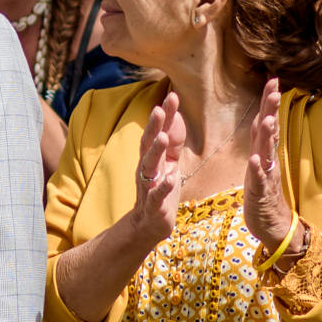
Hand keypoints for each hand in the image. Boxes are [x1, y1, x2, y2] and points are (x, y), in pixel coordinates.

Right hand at [129, 92, 188, 248]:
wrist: (149, 225)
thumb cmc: (161, 190)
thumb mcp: (170, 163)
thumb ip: (174, 142)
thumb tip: (175, 115)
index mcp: (152, 157)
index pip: (157, 132)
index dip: (165, 115)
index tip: (172, 96)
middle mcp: (146, 169)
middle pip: (148, 145)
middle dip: (154, 127)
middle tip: (159, 109)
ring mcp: (149, 187)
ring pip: (149, 166)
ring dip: (156, 151)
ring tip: (163, 137)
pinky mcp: (154, 206)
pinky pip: (157, 195)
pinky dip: (163, 186)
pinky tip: (170, 177)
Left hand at [241, 78, 300, 254]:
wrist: (272, 225)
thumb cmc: (263, 192)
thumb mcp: (260, 161)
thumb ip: (262, 139)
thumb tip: (265, 115)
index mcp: (264, 152)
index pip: (267, 121)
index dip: (269, 102)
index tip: (273, 80)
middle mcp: (267, 160)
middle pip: (270, 132)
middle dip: (272, 111)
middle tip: (275, 91)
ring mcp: (266, 176)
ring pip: (267, 153)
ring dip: (268, 137)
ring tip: (269, 120)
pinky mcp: (261, 194)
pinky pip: (259, 180)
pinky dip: (257, 170)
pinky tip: (255, 160)